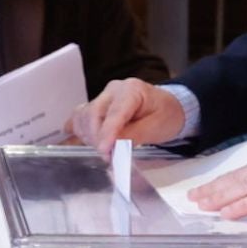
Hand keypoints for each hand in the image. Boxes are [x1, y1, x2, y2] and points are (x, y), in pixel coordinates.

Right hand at [69, 79, 184, 156]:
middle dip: (97, 138)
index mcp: (132, 90)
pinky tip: (79, 140)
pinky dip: (78, 129)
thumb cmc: (166, 115)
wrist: (168, 108)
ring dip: (88, 136)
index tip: (103, 151)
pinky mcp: (97, 105)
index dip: (107, 133)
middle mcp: (114, 90)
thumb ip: (134, 135)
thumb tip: (114, 147)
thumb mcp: (156, 127)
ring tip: (104, 150)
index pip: (115, 113)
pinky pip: (80, 115)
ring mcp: (103, 96)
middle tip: (108, 157)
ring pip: (83, 116)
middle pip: (93, 113)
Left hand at [193, 145, 246, 217]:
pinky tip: (227, 213)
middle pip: (237, 178)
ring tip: (202, 205)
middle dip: (214, 188)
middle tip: (192, 197)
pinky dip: (242, 207)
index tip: (204, 188)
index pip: (243, 173)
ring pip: (244, 187)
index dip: (222, 181)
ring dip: (221, 197)